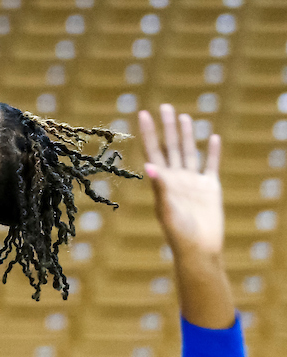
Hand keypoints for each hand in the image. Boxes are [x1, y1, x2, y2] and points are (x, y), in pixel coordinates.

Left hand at [138, 104, 222, 256]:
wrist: (199, 250)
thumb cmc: (178, 233)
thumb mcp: (167, 209)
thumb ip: (160, 187)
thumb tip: (149, 166)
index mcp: (162, 180)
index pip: (153, 150)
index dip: (148, 132)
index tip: (142, 113)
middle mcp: (176, 177)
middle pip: (171, 146)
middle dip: (167, 126)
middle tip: (164, 105)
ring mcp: (193, 182)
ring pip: (189, 152)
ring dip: (186, 134)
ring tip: (183, 116)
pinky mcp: (210, 188)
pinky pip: (211, 166)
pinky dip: (212, 152)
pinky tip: (213, 138)